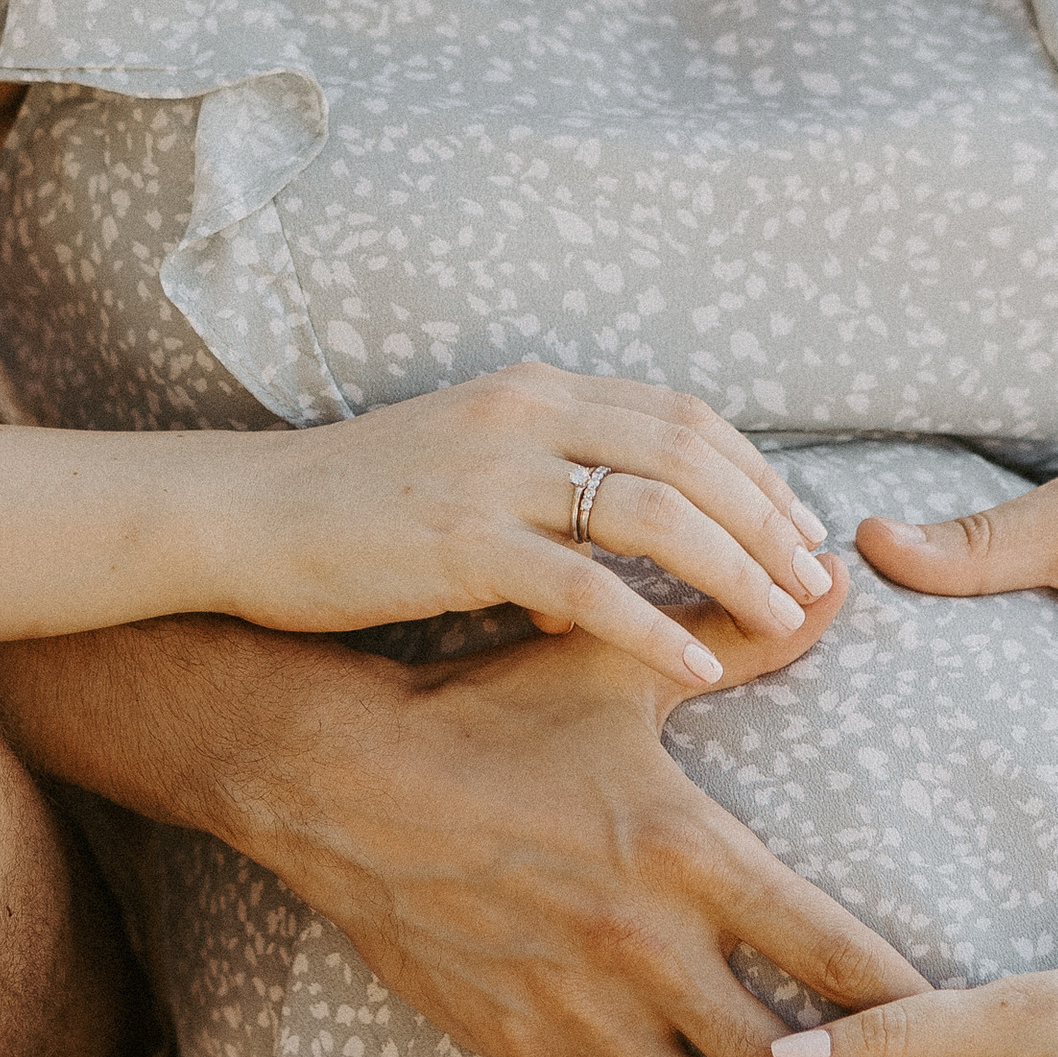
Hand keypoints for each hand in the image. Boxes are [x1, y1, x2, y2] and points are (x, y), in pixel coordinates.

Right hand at [216, 577, 941, 1056]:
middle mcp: (651, 947)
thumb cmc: (483, 710)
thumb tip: (837, 590)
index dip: (920, 1014)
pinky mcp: (517, 1052)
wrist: (336, 776)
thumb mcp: (617, 672)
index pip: (842, 955)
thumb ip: (739, 643)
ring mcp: (581, 1011)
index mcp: (696, 853)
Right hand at [225, 363, 834, 686]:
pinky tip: (700, 665)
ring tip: (787, 620)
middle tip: (819, 579)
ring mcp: (495, 476)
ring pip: (657, 512)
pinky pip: (589, 586)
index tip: (803, 528)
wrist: (238, 516)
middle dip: (769, 519)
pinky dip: (658, 626)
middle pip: (690, 454)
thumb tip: (621, 563)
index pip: (682, 415)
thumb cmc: (351, 507)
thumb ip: (548, 487)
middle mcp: (525, 416)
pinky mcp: (462, 543)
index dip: (756, 470)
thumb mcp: (464, 465)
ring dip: (736, 568)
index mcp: (534, 391)